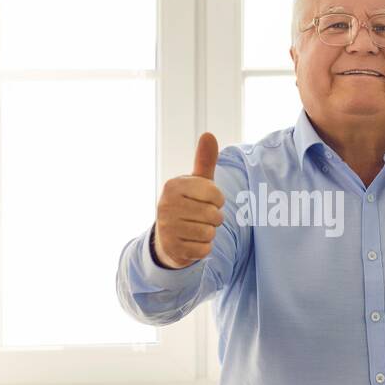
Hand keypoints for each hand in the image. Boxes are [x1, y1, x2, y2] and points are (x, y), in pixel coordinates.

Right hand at [152, 132, 225, 268]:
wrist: (168, 238)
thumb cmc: (188, 204)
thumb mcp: (196, 183)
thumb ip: (204, 161)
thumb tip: (208, 134)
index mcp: (173, 186)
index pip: (214, 194)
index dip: (218, 200)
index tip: (208, 201)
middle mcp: (166, 205)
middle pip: (213, 215)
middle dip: (214, 218)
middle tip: (202, 217)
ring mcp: (167, 228)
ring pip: (209, 232)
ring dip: (209, 233)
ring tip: (197, 229)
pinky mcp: (172, 248)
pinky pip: (204, 249)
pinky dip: (203, 248)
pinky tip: (192, 242)